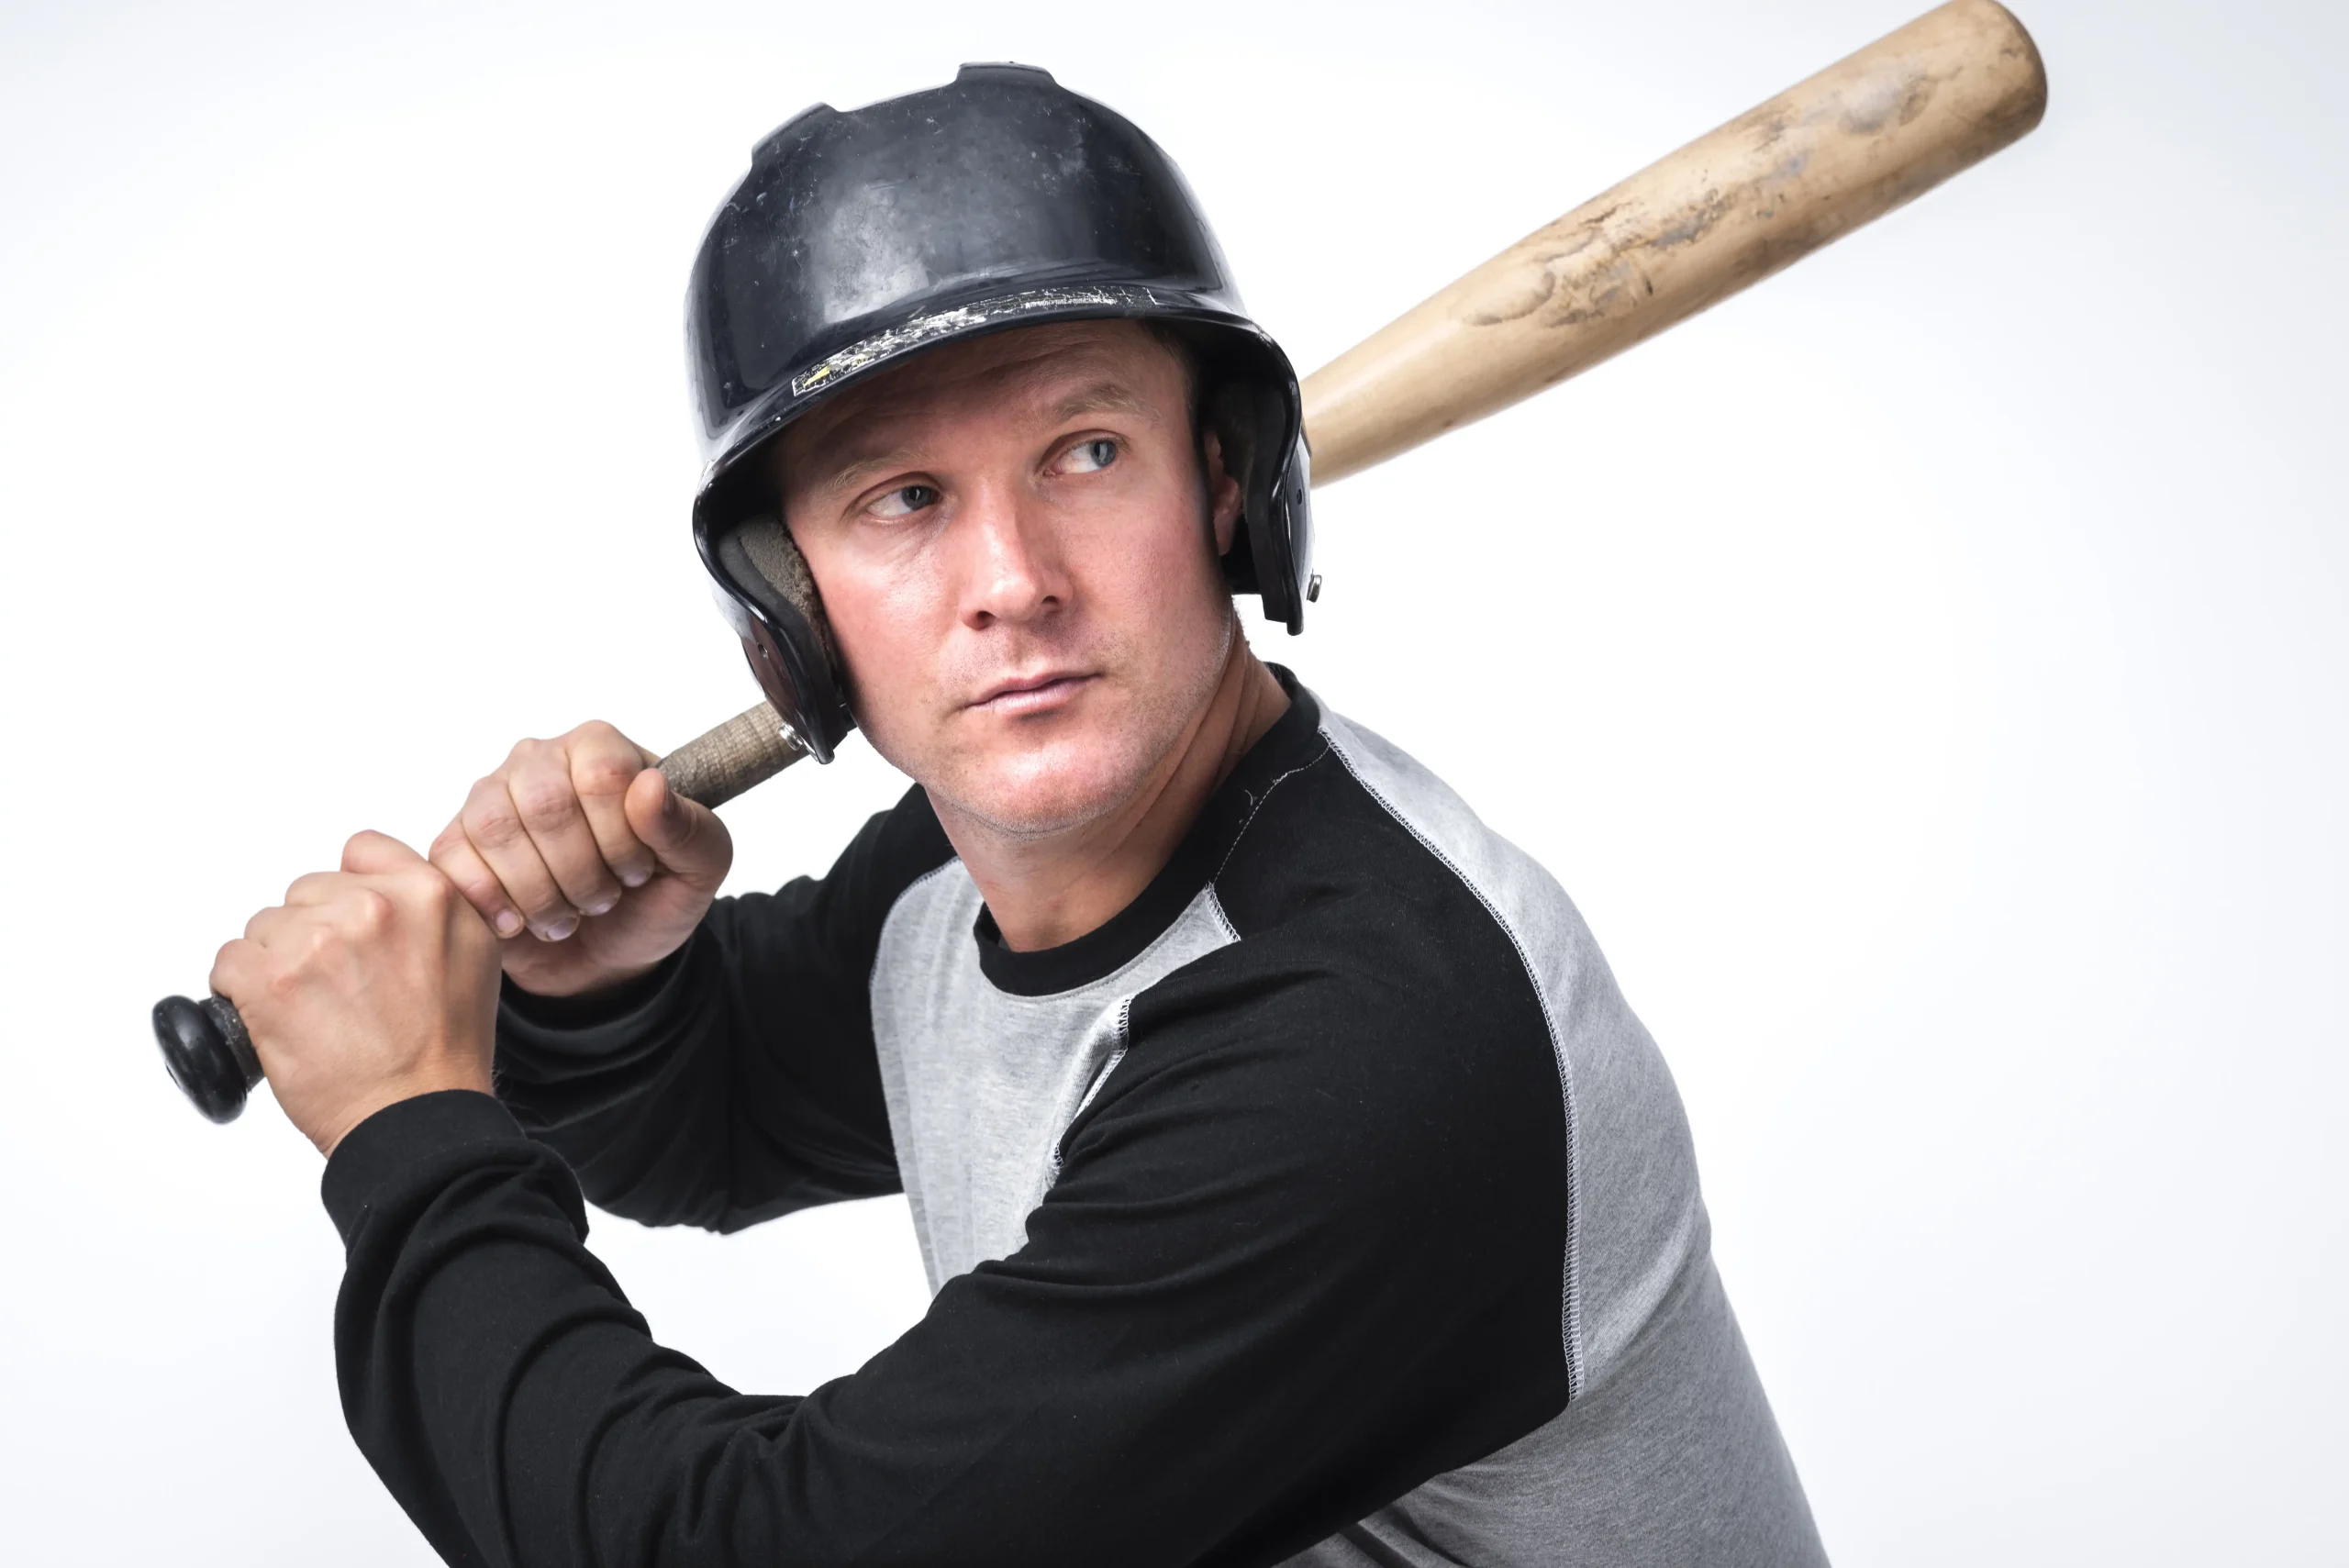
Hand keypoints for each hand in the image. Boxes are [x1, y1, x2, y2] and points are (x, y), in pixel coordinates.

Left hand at [211, 832, 500, 1155]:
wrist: (416, 1118)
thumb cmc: (444, 1053)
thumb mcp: (474, 956)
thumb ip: (435, 911)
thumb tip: (391, 893)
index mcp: (429, 893)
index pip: (362, 849)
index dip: (350, 891)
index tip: (352, 927)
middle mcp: (374, 906)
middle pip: (307, 892)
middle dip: (312, 932)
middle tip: (335, 986)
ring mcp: (318, 941)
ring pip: (264, 927)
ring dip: (275, 963)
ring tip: (309, 1009)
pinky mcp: (269, 980)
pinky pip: (229, 961)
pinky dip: (238, 989)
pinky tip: (271, 1015)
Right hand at [428, 722, 732, 998]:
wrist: (608, 958)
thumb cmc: (654, 898)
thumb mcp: (699, 869)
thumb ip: (688, 827)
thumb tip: (650, 786)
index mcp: (601, 747)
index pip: (602, 773)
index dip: (623, 838)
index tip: (637, 872)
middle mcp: (538, 759)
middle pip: (545, 803)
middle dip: (582, 871)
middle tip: (602, 901)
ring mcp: (489, 797)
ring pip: (496, 830)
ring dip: (540, 892)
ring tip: (567, 916)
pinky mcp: (455, 843)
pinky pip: (453, 860)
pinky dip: (492, 903)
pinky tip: (520, 925)